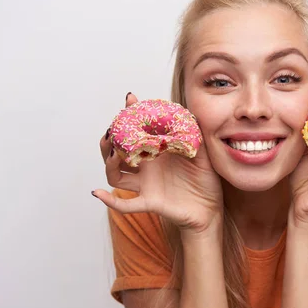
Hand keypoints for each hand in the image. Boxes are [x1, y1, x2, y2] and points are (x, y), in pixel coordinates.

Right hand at [92, 93, 222, 232]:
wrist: (210, 208)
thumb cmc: (204, 180)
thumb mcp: (202, 154)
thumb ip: (195, 136)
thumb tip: (192, 116)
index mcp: (156, 153)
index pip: (136, 133)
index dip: (130, 117)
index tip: (129, 100)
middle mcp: (146, 168)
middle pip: (116, 154)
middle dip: (110, 141)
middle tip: (112, 131)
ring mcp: (145, 185)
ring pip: (115, 176)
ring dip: (110, 165)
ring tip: (115, 155)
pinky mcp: (150, 202)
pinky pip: (125, 205)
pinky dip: (110, 201)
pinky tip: (98, 193)